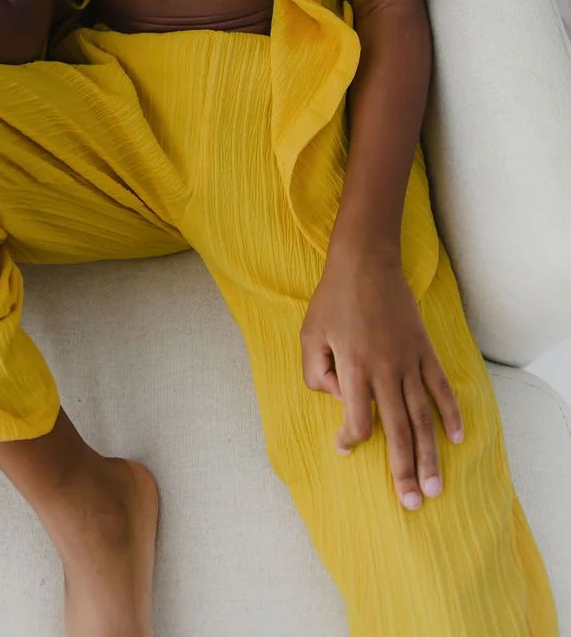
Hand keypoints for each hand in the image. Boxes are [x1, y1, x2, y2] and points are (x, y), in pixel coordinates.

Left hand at [300, 245, 463, 510]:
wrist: (365, 261)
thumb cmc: (332, 299)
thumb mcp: (309, 334)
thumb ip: (316, 374)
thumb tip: (339, 399)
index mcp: (354, 368)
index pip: (357, 421)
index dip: (351, 440)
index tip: (345, 448)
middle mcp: (385, 370)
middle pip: (398, 431)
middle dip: (404, 471)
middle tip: (414, 504)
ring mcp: (409, 360)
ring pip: (423, 418)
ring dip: (430, 455)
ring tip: (436, 487)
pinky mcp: (425, 349)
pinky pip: (441, 387)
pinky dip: (451, 413)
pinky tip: (457, 438)